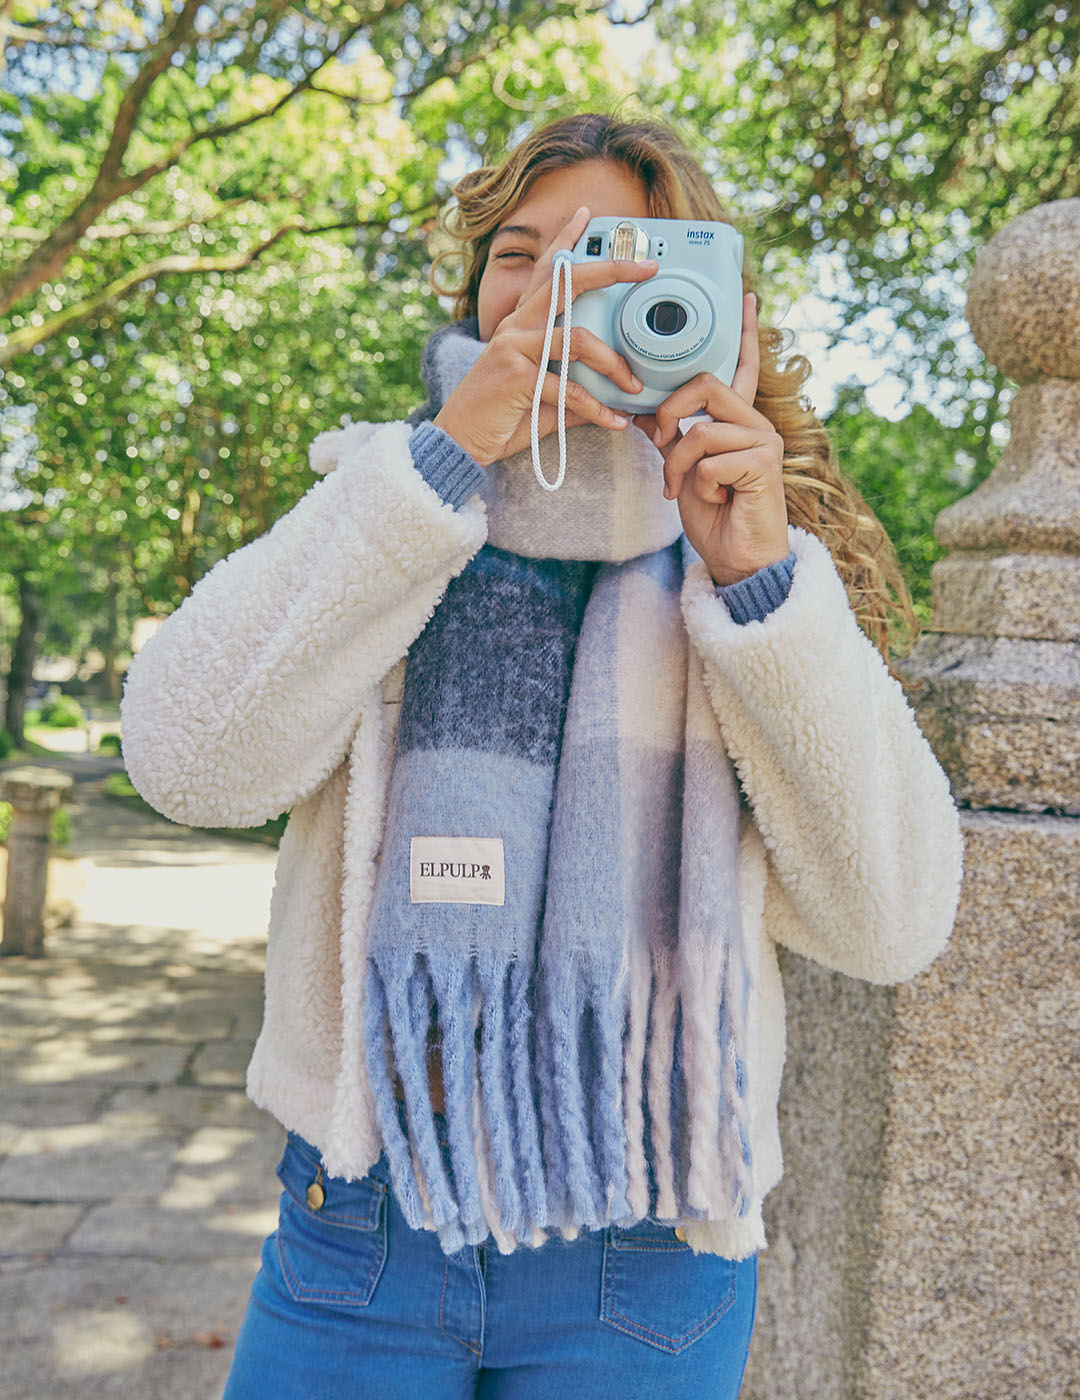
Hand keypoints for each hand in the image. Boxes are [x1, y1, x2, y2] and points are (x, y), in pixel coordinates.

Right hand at [433, 205, 657, 466]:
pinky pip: (570, 390)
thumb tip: (614, 401)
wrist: (459, 444)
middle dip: (610, 269)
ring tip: (633, 386)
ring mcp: (514, 347)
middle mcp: (516, 326)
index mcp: (520, 323)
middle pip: (566, 281)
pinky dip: (598, 410)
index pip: (545, 272)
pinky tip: (616, 422)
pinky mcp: (517, 376)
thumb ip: (577, 392)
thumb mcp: (545, 400)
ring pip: (577, 338)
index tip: (587, 215)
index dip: (565, 240)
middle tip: (647, 268)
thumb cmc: (501, 418)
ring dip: (613, 364)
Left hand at [631, 294, 788, 586]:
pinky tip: (715, 500)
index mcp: (740, 420)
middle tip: (659, 441)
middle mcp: (757, 424)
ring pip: (700, 430)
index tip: (744, 296)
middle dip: (670, 412)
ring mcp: (765, 443)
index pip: (742, 367)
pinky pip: (710, 460)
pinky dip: (698, 485)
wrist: (737, 560)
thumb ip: (671, 436)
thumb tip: (641, 412)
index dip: (744, 333)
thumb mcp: (683, 469)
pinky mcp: (765, 466)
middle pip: (707, 385)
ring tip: (682, 489)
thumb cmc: (714, 516)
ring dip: (677, 464)